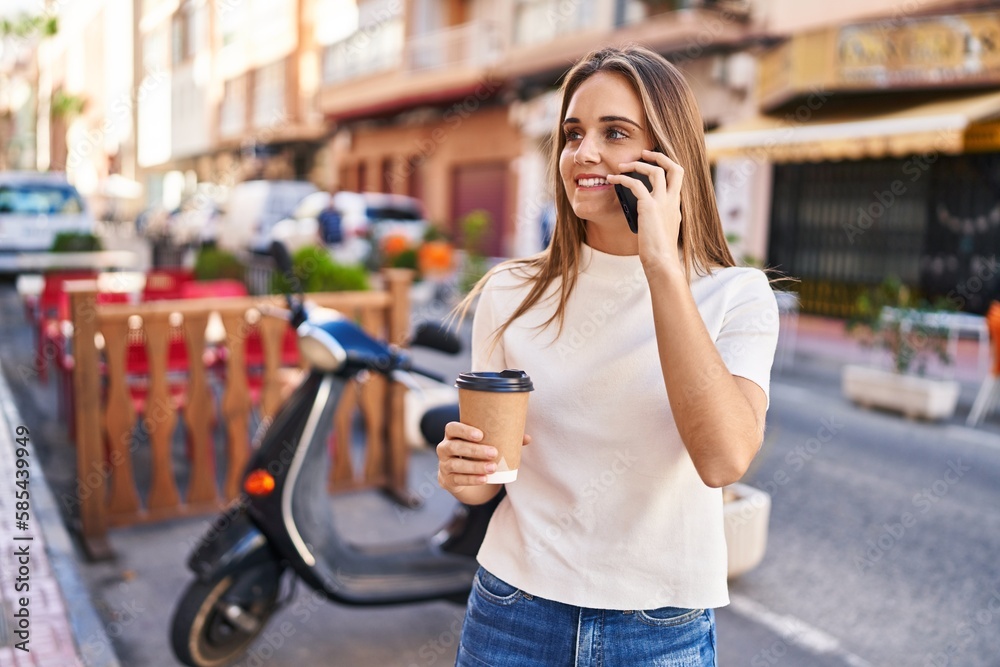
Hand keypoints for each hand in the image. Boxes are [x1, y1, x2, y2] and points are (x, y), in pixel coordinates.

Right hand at [436, 422, 531, 495]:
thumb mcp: (484, 445)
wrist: (460, 475)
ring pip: (455, 465)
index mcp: (452, 435)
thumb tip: (527, 438)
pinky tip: (484, 479)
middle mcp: (444, 448)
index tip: (481, 435)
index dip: (464, 431)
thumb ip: (504, 439)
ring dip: (475, 466)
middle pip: (454, 447)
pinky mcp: (447, 480)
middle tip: (494, 452)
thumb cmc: (475, 454)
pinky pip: (457, 479)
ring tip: (492, 468)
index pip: (452, 428)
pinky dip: (472, 479)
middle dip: (474, 450)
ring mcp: (444, 465)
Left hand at [606, 149, 683, 272]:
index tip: (653, 164)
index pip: (678, 178)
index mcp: (677, 206)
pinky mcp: (649, 207)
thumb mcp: (662, 231)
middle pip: (675, 168)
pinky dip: (623, 179)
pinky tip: (611, 180)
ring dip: (637, 164)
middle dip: (660, 157)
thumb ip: (658, 218)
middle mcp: (673, 201)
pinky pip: (636, 184)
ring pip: (655, 171)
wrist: (662, 262)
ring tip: (621, 166)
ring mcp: (663, 202)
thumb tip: (644, 213)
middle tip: (644, 153)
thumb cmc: (660, 252)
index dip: (667, 167)